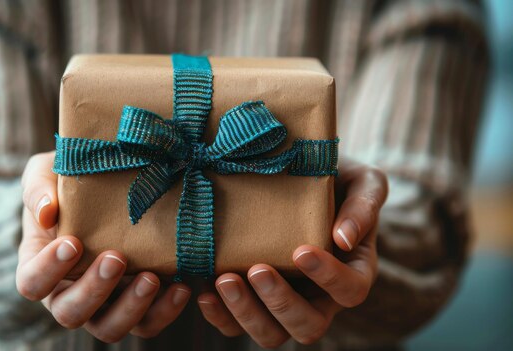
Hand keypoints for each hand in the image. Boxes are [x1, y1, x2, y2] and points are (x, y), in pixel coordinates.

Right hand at [15, 151, 191, 341]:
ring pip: (109, 328)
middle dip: (94, 290)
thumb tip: (47, 212)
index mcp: (40, 266)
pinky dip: (165, 311)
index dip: (48, 270)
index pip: (32, 283)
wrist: (109, 186)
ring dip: (131, 308)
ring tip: (152, 278)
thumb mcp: (46, 173)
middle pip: (70, 314)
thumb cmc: (69, 181)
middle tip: (116, 258)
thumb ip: (38, 189)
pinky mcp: (138, 305)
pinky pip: (148, 323)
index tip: (72, 243)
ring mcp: (104, 303)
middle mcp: (68, 293)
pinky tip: (181, 287)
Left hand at [197, 158, 387, 347]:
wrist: (293, 174)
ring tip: (224, 280)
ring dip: (246, 313)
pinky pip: (236, 325)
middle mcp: (320, 298)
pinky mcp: (251, 300)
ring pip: (271, 333)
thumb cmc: (334, 178)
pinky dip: (219, 315)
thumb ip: (363, 204)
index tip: (301, 251)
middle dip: (281, 303)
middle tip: (258, 270)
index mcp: (352, 272)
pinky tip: (205, 292)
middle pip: (308, 325)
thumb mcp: (361, 181)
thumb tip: (344, 238)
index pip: (350, 291)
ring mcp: (284, 303)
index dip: (328, 278)